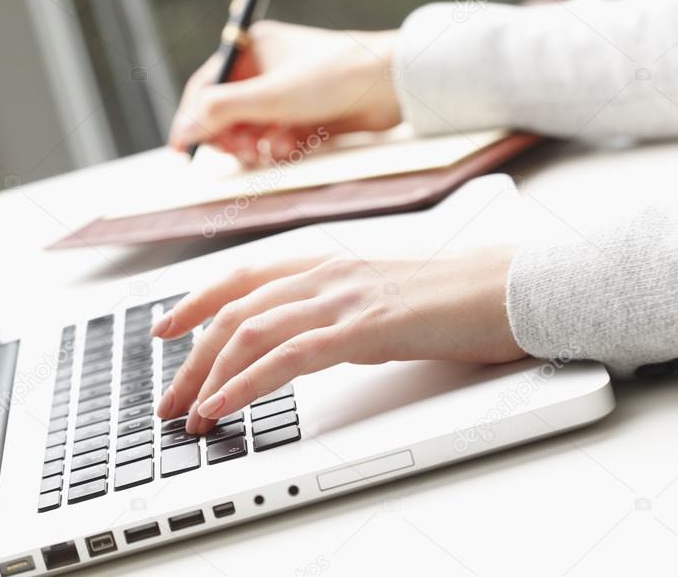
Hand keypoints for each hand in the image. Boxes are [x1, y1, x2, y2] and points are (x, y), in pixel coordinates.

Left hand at [151, 248, 524, 433]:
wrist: (513, 287)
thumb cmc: (453, 298)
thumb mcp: (378, 299)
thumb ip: (337, 312)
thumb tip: (304, 342)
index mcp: (327, 264)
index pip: (242, 278)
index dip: (196, 301)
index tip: (164, 329)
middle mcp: (325, 274)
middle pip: (234, 311)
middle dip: (191, 357)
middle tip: (170, 397)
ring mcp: (343, 298)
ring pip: (251, 331)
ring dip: (209, 375)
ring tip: (188, 413)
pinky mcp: (365, 328)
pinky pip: (287, 357)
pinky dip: (245, 383)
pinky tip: (223, 406)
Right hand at [169, 21, 401, 166]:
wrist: (391, 86)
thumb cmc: (331, 77)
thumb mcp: (268, 96)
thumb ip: (220, 112)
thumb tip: (184, 130)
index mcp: (252, 50)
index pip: (207, 86)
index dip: (192, 118)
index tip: (183, 150)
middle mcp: (266, 70)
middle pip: (227, 113)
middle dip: (229, 137)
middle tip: (239, 153)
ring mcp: (288, 95)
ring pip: (252, 131)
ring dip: (255, 146)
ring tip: (268, 152)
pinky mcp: (307, 117)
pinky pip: (278, 139)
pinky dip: (280, 148)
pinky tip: (292, 147)